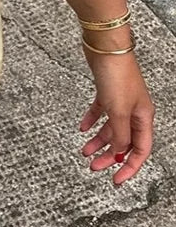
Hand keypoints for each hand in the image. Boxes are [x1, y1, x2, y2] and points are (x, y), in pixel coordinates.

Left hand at [78, 49, 154, 185]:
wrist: (105, 47)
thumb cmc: (117, 74)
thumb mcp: (118, 111)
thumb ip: (120, 135)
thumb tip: (119, 152)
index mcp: (143, 117)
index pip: (140, 150)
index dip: (129, 167)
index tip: (116, 179)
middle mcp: (134, 110)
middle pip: (123, 141)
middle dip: (109, 156)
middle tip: (94, 167)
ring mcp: (120, 101)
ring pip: (111, 128)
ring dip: (98, 141)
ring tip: (84, 151)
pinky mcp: (106, 91)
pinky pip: (100, 112)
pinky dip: (92, 121)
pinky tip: (83, 128)